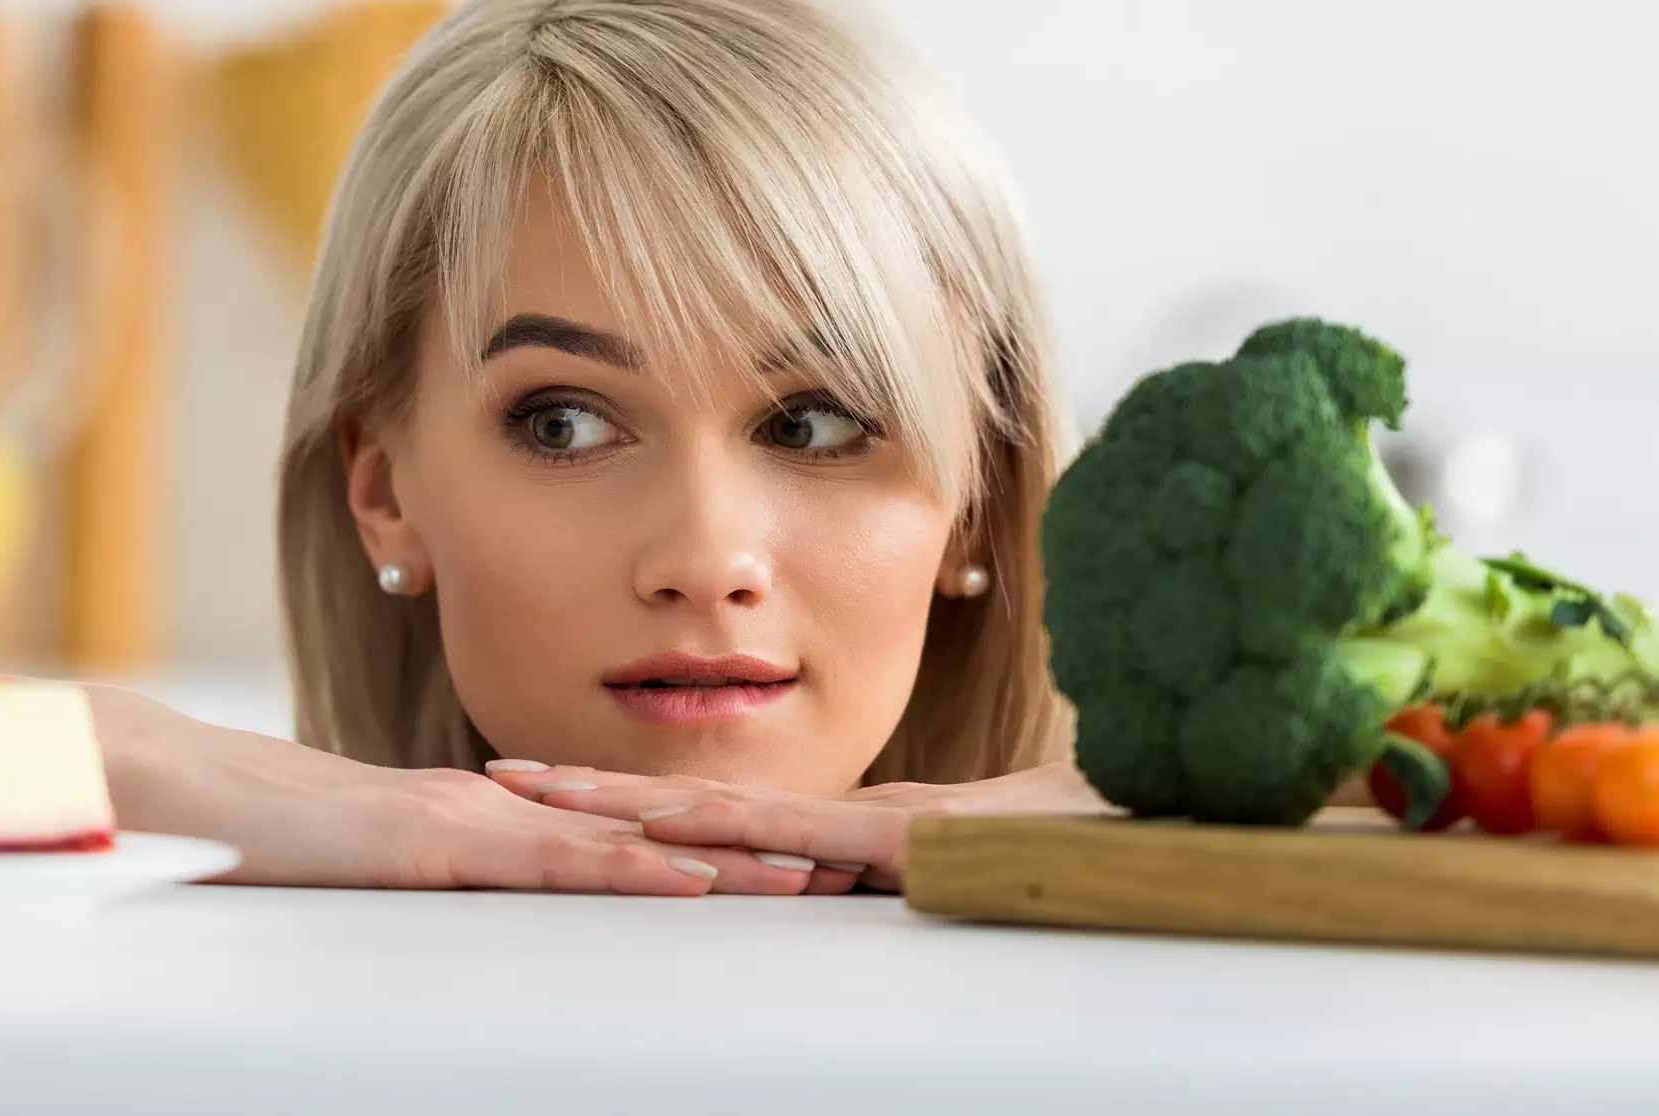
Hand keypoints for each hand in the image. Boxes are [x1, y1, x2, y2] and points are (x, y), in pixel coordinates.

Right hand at [87, 688, 820, 894]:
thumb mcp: (382, 868)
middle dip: (744, 849)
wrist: (189, 797)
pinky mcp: (436, 844)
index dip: (708, 846)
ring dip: (716, 861)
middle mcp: (496, 808)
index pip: (619, 834)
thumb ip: (444, 875)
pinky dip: (626, 873)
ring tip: (803, 876)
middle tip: (842, 862)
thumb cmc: (275, 840)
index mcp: (489, 816)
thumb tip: (494, 894)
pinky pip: (547, 865)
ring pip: (619, 844)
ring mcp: (470, 820)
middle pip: (643, 833)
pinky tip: (684, 883)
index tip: (789, 860)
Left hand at [480, 758, 1100, 890]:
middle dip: (593, 788)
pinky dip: (725, 830)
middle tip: (500, 773)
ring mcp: (864, 824)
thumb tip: (854, 886)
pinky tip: (662, 826)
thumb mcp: (959, 884)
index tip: (551, 788)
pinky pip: (797, 837)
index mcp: (846, 827)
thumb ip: (900, 879)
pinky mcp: (899, 843)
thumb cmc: (1076, 859)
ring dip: (626, 801)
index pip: (714, 813)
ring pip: (721, 811)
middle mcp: (840, 816)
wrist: (1158, 836)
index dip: (630, 795)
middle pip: (691, 800)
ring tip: (541, 792)